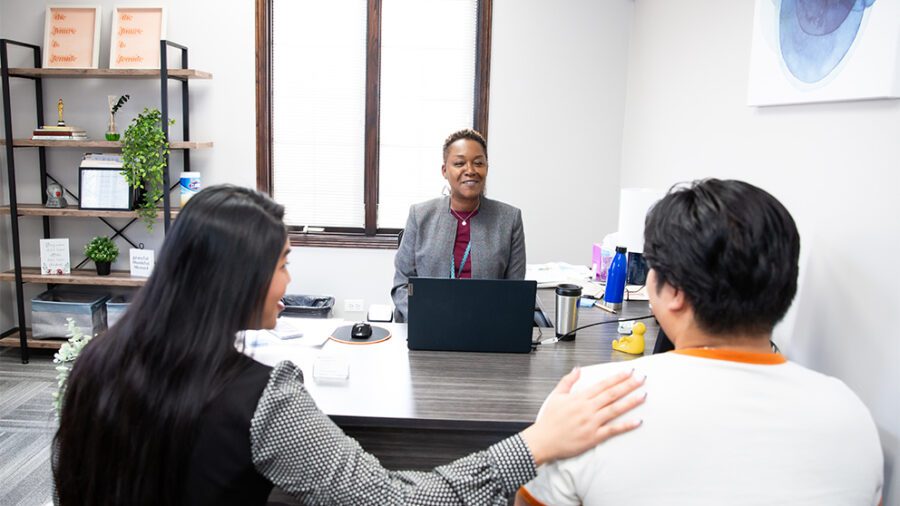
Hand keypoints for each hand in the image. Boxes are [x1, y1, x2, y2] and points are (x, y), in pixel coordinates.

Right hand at [520, 368, 644, 465]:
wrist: (543, 440)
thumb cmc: (549, 420)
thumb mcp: (556, 396)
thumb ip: (568, 381)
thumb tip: (577, 369)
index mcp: (579, 398)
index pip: (603, 384)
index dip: (617, 377)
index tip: (628, 371)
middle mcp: (588, 409)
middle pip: (612, 394)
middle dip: (629, 385)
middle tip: (641, 379)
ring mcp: (592, 423)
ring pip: (615, 409)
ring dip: (631, 402)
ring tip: (643, 395)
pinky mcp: (594, 437)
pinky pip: (613, 430)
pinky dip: (626, 425)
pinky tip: (637, 421)